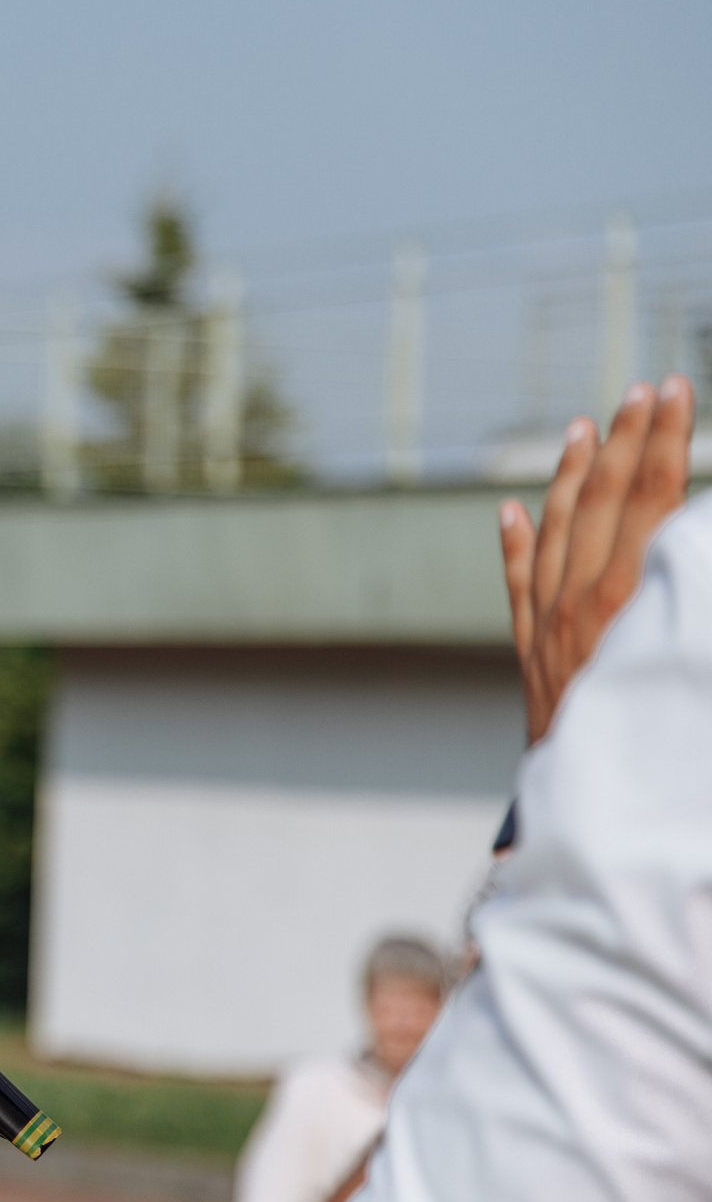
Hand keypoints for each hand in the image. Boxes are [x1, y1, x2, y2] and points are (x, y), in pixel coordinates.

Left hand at [501, 377, 694, 743]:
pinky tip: (508, 510)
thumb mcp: (682, 653)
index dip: (665, 438)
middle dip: (627, 440)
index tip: (675, 390)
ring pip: (554, 532)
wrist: (597, 812)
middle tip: (643, 389)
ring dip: (570, 476)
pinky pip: (517, 585)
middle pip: (605, 502)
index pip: (651, 497)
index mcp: (628, 600)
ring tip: (582, 428)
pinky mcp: (531, 653)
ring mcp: (548, 626)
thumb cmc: (662, 742)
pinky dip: (513, 544)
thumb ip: (690, 593)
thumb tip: (693, 537)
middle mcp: (579, 603)